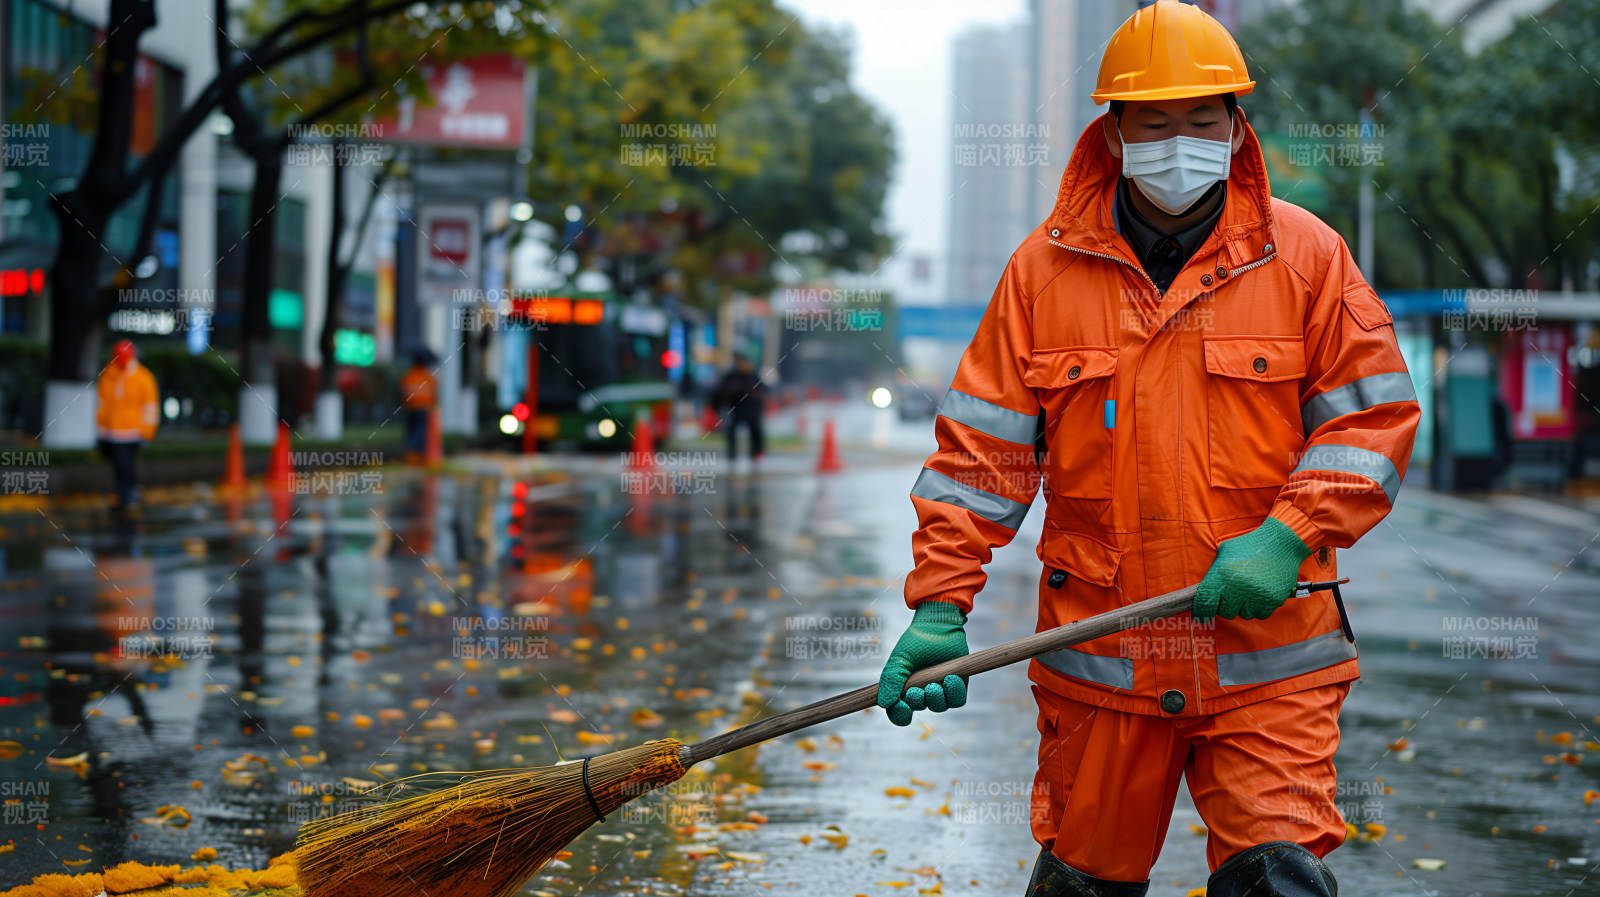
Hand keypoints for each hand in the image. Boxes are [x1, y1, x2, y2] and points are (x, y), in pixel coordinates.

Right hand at [876, 600, 969, 726]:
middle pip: (920, 708)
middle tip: (918, 689)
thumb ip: (891, 681)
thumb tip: (884, 703)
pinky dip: (954, 692)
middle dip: (918, 701)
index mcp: (904, 689)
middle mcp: (922, 692)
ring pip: (939, 707)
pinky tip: (951, 678)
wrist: (939, 625)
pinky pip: (957, 700)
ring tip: (936, 684)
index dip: (900, 714)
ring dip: (937, 698)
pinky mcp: (957, 685)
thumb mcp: (899, 660)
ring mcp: (940, 689)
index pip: (899, 712)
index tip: (901, 706)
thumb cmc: (916, 642)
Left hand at [1193, 517, 1310, 620]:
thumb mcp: (1225, 553)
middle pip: (1225, 613)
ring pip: (1244, 615)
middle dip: (1226, 606)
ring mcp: (1257, 595)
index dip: (1202, 611)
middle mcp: (1238, 587)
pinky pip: (1261, 614)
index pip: (1206, 603)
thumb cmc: (1248, 546)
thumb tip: (1204, 594)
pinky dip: (1259, 608)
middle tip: (1232, 594)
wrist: (1281, 543)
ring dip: (1244, 606)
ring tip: (1249, 590)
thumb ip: (1214, 574)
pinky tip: (1260, 594)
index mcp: (1222, 574)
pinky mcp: (1273, 599)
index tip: (1201, 615)